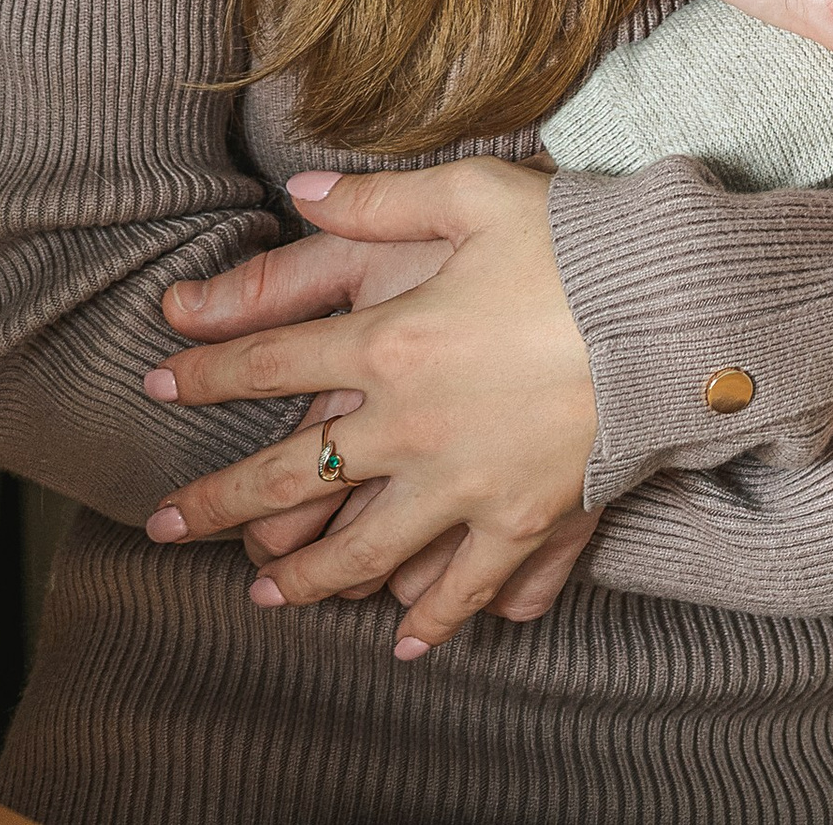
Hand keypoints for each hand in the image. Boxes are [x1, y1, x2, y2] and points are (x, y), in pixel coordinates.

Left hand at [141, 162, 597, 657]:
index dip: (205, 373)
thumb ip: (379, 201)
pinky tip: (401, 641)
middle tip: (166, 528)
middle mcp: (410, 425)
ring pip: (360, 553)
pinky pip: (461, 588)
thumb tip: (298, 191)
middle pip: (290, 478)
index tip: (157, 385)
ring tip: (264, 597)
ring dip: (305, 579)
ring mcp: (463, 485)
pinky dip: (429, 621)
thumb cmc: (578, 242)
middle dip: (217, 505)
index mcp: (392, 340)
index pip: (271, 363)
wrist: (674, 312)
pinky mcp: (521, 523)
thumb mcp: (474, 193)